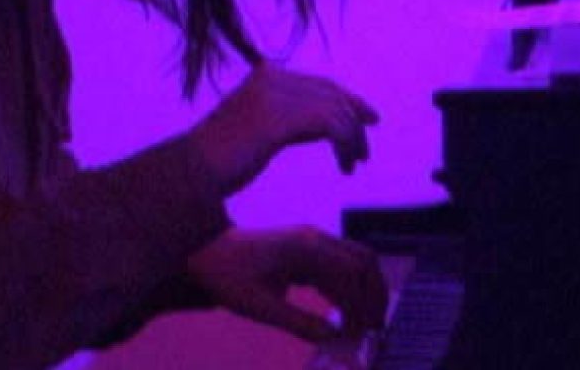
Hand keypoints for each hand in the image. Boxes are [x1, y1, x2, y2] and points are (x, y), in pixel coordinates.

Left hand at [187, 227, 387, 341]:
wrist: (204, 252)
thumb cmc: (227, 276)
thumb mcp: (259, 307)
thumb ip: (299, 323)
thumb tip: (334, 339)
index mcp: (304, 248)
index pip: (352, 273)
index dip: (362, 305)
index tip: (360, 334)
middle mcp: (314, 239)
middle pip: (364, 261)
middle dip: (375, 295)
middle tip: (375, 328)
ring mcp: (312, 241)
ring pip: (356, 261)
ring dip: (366, 291)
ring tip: (365, 325)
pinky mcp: (307, 249)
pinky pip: (340, 266)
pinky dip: (349, 289)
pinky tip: (347, 314)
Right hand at [189, 62, 379, 194]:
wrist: (191, 172)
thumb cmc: (218, 161)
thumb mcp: (254, 127)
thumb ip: (281, 116)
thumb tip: (316, 121)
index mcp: (265, 75)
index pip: (319, 83)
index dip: (347, 100)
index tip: (368, 119)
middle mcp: (272, 77)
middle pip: (332, 93)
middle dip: (355, 118)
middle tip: (367, 145)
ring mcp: (276, 95)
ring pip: (336, 111)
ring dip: (352, 139)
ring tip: (355, 163)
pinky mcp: (281, 118)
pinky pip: (332, 127)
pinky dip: (345, 146)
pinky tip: (345, 166)